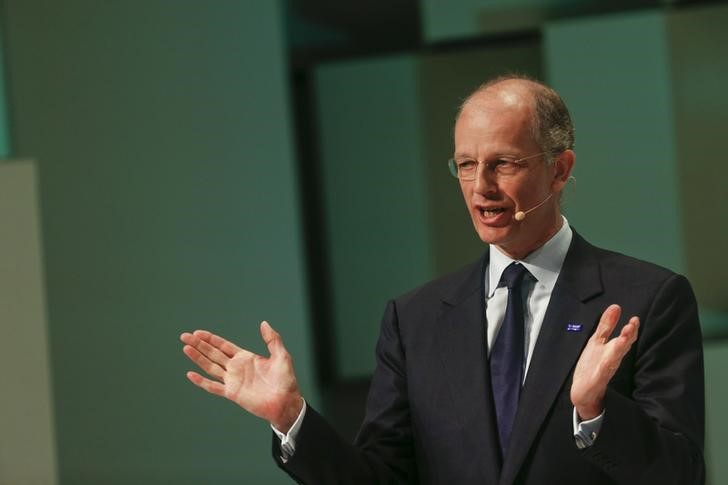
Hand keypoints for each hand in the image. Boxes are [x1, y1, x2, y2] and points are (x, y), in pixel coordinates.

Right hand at [180, 321, 302, 432]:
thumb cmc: (285, 380)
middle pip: (213, 353)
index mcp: (245, 357)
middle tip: (185, 336)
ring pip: (210, 367)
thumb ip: (273, 339)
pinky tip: (190, 374)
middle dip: (199, 344)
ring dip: (198, 358)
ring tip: (185, 348)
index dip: (210, 339)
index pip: (223, 346)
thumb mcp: (282, 355)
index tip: (198, 332)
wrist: (286, 402)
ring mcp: (233, 380)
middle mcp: (236, 368)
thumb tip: (264, 323)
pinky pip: (213, 387)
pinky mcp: (232, 393)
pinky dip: (201, 382)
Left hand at [571, 304, 638, 419]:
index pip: (624, 338)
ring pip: (614, 358)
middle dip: (627, 336)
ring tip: (624, 338)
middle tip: (633, 325)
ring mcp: (604, 370)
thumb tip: (616, 307)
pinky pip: (601, 374)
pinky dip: (604, 368)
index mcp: (612, 349)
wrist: (584, 393)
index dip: (630, 329)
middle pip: (622, 346)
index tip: (635, 319)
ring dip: (619, 348)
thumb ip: (607, 325)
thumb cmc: (592, 366)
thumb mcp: (598, 341)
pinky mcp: (596, 381)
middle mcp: (611, 359)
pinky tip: (606, 363)